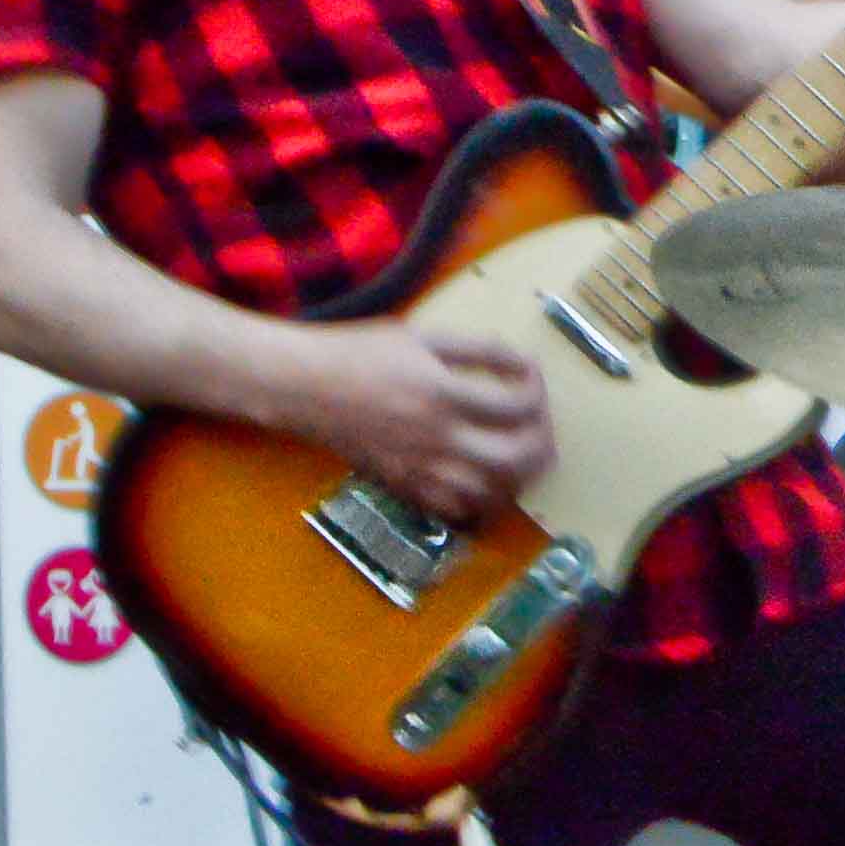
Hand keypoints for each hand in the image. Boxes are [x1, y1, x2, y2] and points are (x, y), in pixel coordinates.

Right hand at [297, 320, 552, 521]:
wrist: (303, 387)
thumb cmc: (359, 353)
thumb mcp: (420, 337)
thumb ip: (475, 349)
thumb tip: (519, 361)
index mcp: (444, 393)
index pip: (517, 405)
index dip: (536, 390)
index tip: (530, 378)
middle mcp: (437, 437)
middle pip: (515, 458)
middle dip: (541, 443)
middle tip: (542, 428)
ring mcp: (420, 468)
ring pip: (489, 491)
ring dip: (516, 476)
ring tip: (521, 456)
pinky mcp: (404, 485)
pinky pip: (453, 508)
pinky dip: (478, 499)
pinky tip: (483, 480)